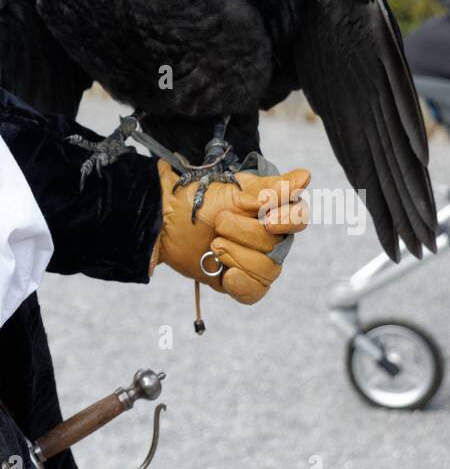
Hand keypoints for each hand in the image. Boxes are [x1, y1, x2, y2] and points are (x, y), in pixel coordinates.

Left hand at [149, 160, 310, 303]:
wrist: (165, 223)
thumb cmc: (199, 200)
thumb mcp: (235, 191)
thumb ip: (272, 189)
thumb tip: (305, 177)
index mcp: (272, 210)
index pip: (298, 218)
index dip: (287, 221)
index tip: (266, 219)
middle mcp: (270, 236)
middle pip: (277, 246)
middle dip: (244, 234)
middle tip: (219, 223)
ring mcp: (257, 259)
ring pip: (268, 270)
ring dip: (236, 256)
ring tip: (214, 245)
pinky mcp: (241, 280)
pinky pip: (256, 291)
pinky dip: (241, 284)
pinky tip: (225, 275)